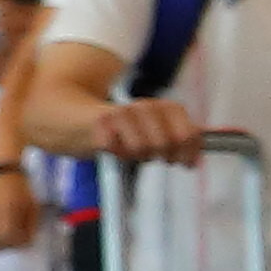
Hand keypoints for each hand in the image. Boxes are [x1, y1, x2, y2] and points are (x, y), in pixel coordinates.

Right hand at [80, 95, 199, 163]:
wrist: (75, 117)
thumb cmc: (122, 129)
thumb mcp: (155, 131)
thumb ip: (178, 141)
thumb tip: (195, 162)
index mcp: (166, 107)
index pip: (190, 134)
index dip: (188, 154)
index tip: (183, 163)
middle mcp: (147, 106)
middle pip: (167, 144)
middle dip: (160, 156)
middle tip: (149, 154)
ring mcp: (124, 113)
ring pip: (143, 149)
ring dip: (136, 156)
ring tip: (127, 147)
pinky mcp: (101, 123)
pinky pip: (118, 151)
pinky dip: (116, 154)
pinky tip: (110, 146)